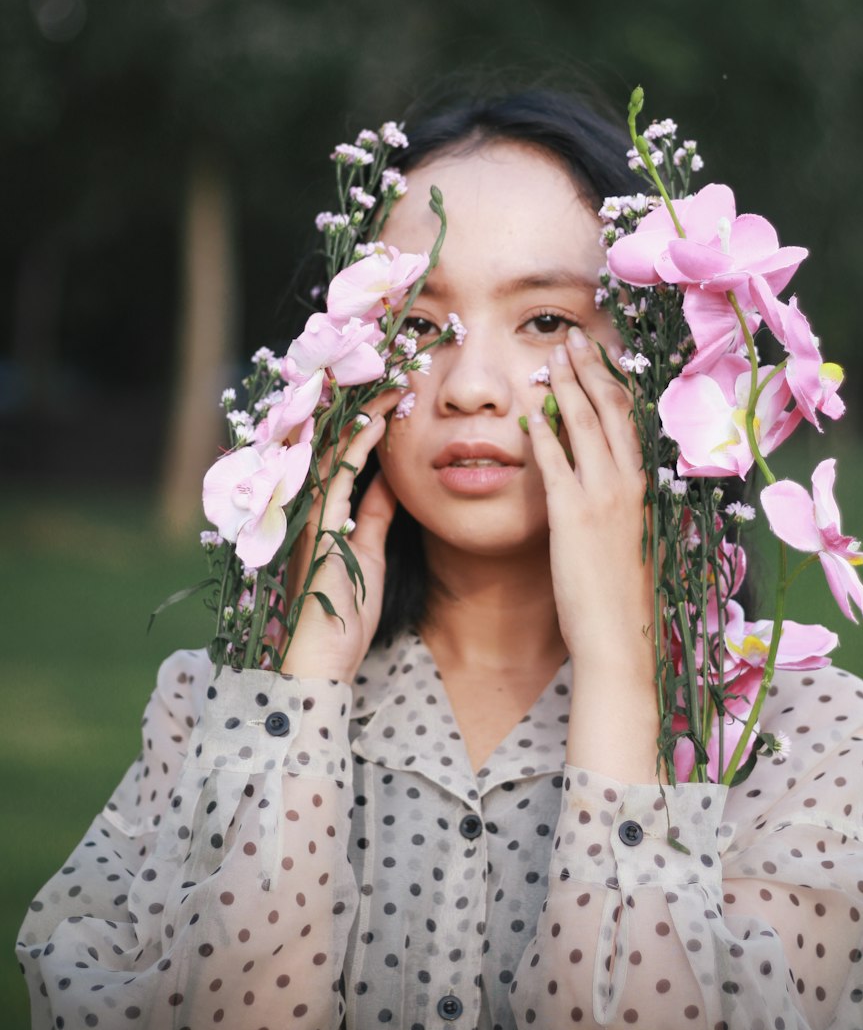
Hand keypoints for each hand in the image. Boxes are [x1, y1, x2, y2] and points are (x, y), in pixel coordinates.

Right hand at [280, 390, 399, 681]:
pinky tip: (377, 418)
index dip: (361, 415)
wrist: (317, 664)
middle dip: (357, 400)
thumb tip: (391, 476)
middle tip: (387, 365)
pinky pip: (338, 474)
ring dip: (360, 410)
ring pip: (330, 445)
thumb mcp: (367, 553)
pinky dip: (358, 443)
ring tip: (388, 377)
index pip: (338, 449)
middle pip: (329, 438)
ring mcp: (305, 513)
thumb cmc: (341, 618)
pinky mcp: (316, 527)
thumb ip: (375, 514)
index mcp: (316, 509)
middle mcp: (303, 503)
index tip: (389, 385)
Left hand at [527, 327, 652, 673]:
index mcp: (648, 486)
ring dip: (566, 385)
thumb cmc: (626, 596)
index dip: (613, 382)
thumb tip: (612, 477)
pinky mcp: (571, 515)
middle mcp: (630, 482)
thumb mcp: (635, 537)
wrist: (620, 638)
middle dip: (589, 368)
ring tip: (551, 358)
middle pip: (610, 408)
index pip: (632, 419)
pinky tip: (529, 411)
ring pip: (583, 424)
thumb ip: (624, 502)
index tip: (598, 356)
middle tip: (571, 338)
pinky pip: (554, 461)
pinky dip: (542, 432)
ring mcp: (601, 496)